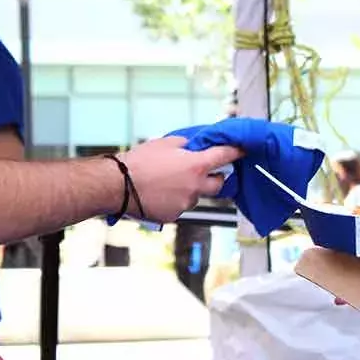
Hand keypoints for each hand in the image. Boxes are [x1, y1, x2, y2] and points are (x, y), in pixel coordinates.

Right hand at [119, 136, 242, 222]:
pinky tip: (158, 194)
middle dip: (214, 177)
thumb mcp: (165, 143)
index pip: (225, 156)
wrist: (117, 185)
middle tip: (202, 171)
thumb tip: (193, 147)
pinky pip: (179, 208)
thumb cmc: (139, 162)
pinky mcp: (173, 216)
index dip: (236, 151)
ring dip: (189, 190)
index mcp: (196, 166)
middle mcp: (195, 187)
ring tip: (166, 182)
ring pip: (195, 197)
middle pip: (218, 184)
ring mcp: (185, 204)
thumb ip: (185, 145)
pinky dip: (173, 201)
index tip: (242, 150)